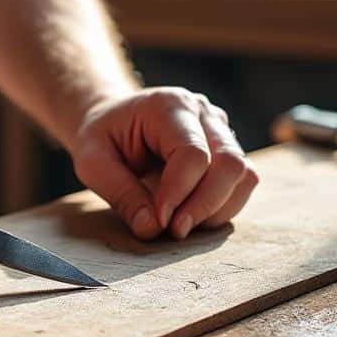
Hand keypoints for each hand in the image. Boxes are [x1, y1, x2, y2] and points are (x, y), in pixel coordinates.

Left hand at [71, 88, 256, 239]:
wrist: (113, 122)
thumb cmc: (102, 138)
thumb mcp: (92, 162)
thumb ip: (120, 193)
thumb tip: (152, 229)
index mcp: (168, 105)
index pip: (192, 153)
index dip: (179, 193)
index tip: (158, 221)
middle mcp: (202, 112)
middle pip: (229, 163)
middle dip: (204, 205)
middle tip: (174, 230)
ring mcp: (221, 129)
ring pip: (244, 175)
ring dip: (217, 209)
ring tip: (181, 224)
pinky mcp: (228, 149)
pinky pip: (243, 183)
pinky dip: (223, 208)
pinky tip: (193, 216)